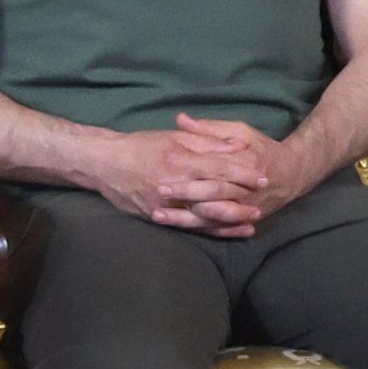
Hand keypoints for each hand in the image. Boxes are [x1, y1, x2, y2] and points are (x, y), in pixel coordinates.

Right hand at [89, 123, 255, 232]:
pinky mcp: (157, 217)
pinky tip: (227, 231)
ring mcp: (165, 204)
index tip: (262, 176)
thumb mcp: (176, 137)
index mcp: (180, 160)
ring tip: (252, 221)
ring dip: (230, 219)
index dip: (242, 173)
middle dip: (241, 197)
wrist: (105, 164)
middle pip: (214, 193)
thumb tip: (239, 146)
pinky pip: (189, 226)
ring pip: (204, 215)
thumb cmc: (142, 146)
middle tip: (262, 199)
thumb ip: (208, 141)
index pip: (219, 168)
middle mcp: (174, 184)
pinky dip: (210, 230)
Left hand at [167, 116, 318, 239]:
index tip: (164, 163)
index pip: (214, 165)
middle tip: (158, 191)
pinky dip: (197, 230)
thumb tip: (180, 119)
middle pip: (212, 193)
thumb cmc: (263, 149)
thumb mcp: (240, 131)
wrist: (293, 175)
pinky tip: (177, 228)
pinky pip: (218, 229)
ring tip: (157, 215)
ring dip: (183, 218)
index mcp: (246, 162)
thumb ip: (209, 129)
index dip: (190, 165)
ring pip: (211, 216)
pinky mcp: (243, 221)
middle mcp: (246, 188)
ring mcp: (245, 208)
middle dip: (184, 193)